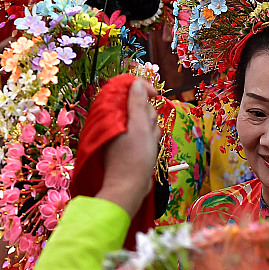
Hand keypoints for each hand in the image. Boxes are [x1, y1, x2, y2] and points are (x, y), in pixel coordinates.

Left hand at [96, 79, 160, 217]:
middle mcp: (118, 120)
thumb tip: (136, 83)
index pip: (128, 89)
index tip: (155, 94)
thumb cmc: (134, 157)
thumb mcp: (139, 126)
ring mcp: (125, 132)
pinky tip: (150, 148)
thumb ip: (137, 102)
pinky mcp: (132, 143)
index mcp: (114, 113)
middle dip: (149, 115)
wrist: (130, 186)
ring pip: (146, 120)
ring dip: (151, 129)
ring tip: (148, 143)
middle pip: (141, 105)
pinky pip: (146, 133)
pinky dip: (150, 139)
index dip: (142, 88)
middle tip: (146, 130)